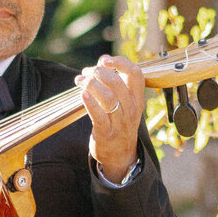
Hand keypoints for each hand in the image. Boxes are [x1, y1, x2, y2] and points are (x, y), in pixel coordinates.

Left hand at [77, 55, 145, 184]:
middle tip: (86, 72)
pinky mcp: (106, 133)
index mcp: (138, 99)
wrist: (120, 155)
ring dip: (91, 85)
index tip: (104, 60)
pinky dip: (89, 103)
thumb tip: (102, 62)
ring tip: (80, 81)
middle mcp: (131, 109)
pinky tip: (82, 94)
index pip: (136, 74)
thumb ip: (117, 84)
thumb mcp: (127, 104)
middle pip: (117, 83)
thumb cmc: (119, 123)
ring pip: (108, 97)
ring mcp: (120, 122)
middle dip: (98, 73)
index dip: (120, 62)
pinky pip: (98, 116)